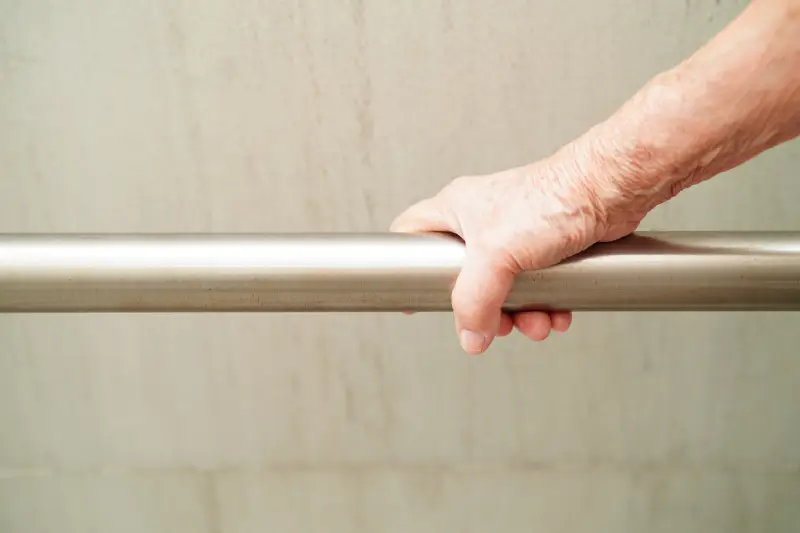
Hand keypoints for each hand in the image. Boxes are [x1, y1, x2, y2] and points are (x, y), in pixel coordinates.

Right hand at [391, 140, 645, 354]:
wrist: (610, 191)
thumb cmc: (552, 199)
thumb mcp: (495, 256)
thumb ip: (474, 302)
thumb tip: (470, 337)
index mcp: (457, 210)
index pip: (411, 233)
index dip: (404, 264)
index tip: (410, 294)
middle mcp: (483, 221)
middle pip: (463, 277)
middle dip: (483, 309)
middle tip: (494, 322)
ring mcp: (516, 235)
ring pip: (503, 288)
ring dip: (521, 314)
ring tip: (537, 321)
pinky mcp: (548, 248)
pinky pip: (536, 288)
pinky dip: (545, 306)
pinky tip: (557, 313)